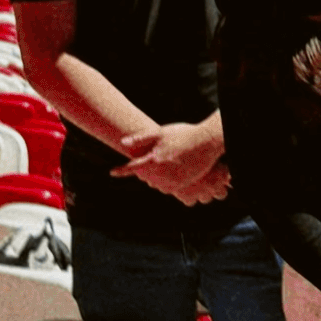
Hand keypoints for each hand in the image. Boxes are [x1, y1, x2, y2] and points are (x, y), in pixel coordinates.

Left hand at [114, 115, 230, 204]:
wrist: (207, 143)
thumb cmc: (183, 134)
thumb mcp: (161, 132)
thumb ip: (141, 138)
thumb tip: (123, 142)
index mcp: (153, 160)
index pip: (133, 167)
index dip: (122, 170)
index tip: (113, 172)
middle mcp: (161, 173)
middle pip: (145, 176)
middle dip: (145, 169)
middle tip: (155, 158)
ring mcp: (171, 181)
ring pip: (155, 183)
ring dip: (156, 176)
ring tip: (166, 163)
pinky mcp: (180, 186)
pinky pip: (167, 188)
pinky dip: (166, 181)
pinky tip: (173, 170)